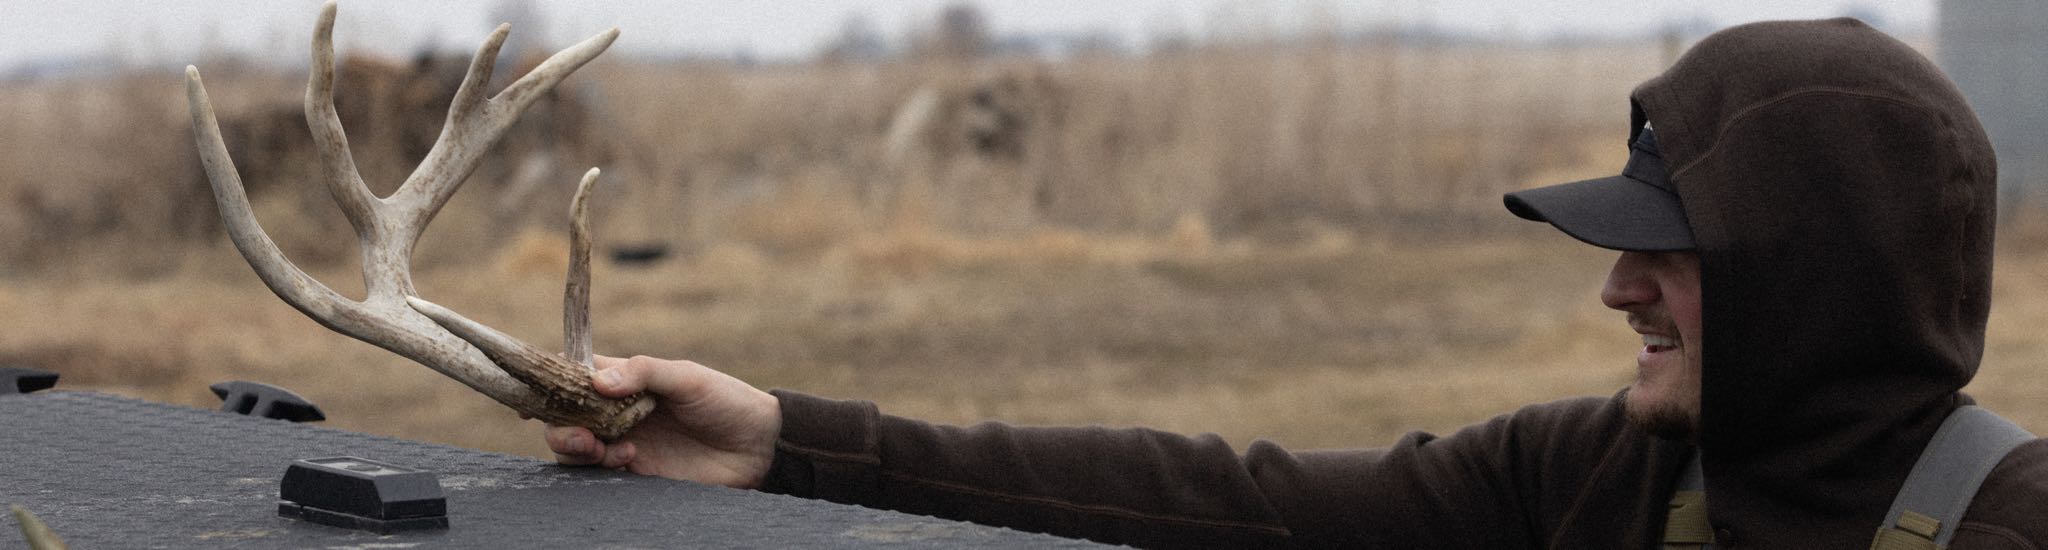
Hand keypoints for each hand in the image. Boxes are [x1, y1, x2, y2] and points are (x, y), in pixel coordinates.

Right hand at [546, 355, 781, 487]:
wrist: (760, 446)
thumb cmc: (727, 401)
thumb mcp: (688, 377)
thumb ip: (643, 372)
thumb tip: (597, 381)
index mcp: (629, 380)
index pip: (577, 376)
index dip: (550, 381)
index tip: (531, 390)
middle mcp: (619, 411)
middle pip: (566, 415)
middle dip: (559, 423)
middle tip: (577, 431)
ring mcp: (626, 442)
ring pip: (576, 446)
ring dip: (574, 446)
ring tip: (597, 446)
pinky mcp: (637, 473)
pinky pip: (600, 472)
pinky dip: (601, 464)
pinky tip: (627, 456)